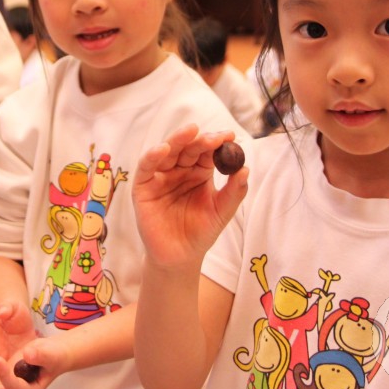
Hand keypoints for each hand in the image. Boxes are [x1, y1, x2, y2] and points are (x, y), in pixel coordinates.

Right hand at [132, 125, 248, 268]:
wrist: (180, 257)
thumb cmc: (201, 232)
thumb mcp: (222, 211)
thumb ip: (234, 192)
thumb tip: (245, 169)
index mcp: (199, 172)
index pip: (207, 151)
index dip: (217, 142)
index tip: (230, 136)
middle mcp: (179, 170)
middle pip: (187, 147)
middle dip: (200, 139)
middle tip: (213, 137)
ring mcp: (160, 176)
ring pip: (167, 151)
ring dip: (178, 140)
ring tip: (191, 132)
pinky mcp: (143, 187)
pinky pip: (146, 167)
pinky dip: (153, 155)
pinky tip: (163, 149)